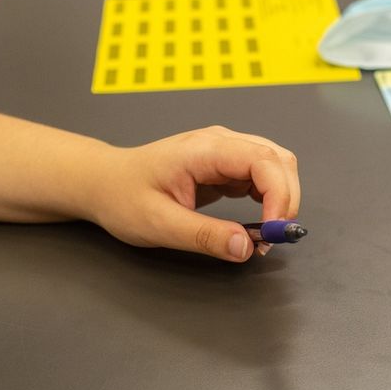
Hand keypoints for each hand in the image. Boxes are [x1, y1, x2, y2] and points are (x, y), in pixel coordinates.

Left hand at [89, 126, 299, 261]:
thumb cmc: (123, 197)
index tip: (274, 232)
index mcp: (204, 149)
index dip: (279, 195)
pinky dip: (269, 201)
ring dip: (281, 200)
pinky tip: (257, 224)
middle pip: (278, 160)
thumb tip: (246, 247)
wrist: (103, 183)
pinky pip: (261, 178)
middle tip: (272, 239)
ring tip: (265, 234)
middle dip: (286, 200)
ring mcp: (224, 152)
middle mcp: (220, 143)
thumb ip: (205, 236)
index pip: (263, 160)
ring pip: (275, 167)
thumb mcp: (159, 224)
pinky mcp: (225, 166)